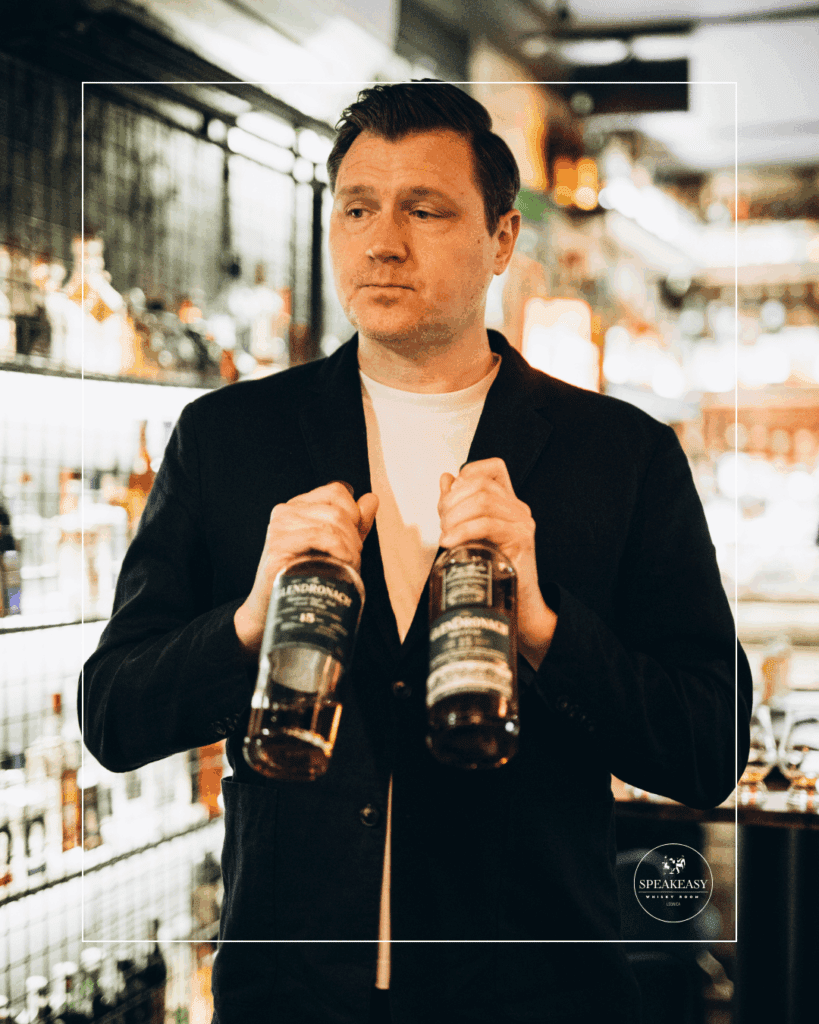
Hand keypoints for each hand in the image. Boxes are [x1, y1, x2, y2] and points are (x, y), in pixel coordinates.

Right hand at [234, 482, 378, 655]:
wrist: (277, 606)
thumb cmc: (308, 574)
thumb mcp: (338, 544)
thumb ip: (355, 522)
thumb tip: (372, 499)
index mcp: (299, 505)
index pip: (336, 491)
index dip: (354, 513)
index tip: (355, 538)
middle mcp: (286, 511)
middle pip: (337, 510)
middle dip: (354, 536)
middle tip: (354, 558)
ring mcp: (279, 527)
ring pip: (331, 524)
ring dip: (349, 547)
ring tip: (348, 565)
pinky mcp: (277, 545)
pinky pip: (318, 536)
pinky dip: (338, 550)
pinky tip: (342, 563)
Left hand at [438, 458, 555, 667]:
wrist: (516, 605)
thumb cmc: (491, 570)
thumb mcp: (468, 532)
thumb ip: (457, 504)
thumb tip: (446, 478)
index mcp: (507, 502)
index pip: (492, 468)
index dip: (467, 474)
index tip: (449, 499)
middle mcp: (519, 507)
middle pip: (480, 485)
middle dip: (451, 502)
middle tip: (442, 524)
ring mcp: (523, 522)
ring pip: (483, 502)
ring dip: (454, 517)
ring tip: (445, 536)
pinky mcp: (522, 539)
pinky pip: (488, 524)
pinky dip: (463, 531)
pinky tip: (450, 543)